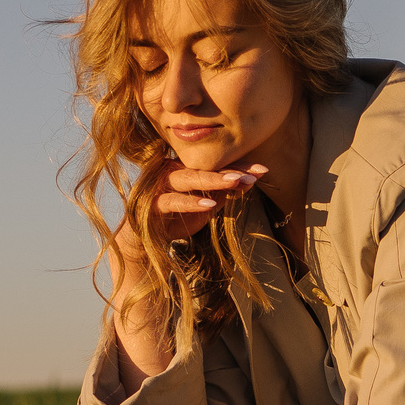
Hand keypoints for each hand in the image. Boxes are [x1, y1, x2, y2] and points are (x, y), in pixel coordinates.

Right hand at [110, 163, 269, 287]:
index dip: (239, 167)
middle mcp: (172, 171)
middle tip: (254, 173)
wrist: (142, 239)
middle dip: (231, 170)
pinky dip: (190, 202)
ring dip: (213, 180)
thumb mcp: (204, 207)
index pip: (215, 165)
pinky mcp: (150, 203)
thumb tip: (248, 181)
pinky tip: (209, 204)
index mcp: (185, 169)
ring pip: (188, 178)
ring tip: (236, 181)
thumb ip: (222, 193)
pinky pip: (171, 201)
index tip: (263, 170)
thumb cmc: (175, 218)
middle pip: (204, 168)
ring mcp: (160, 185)